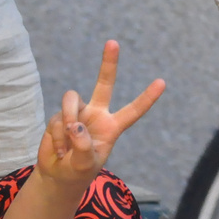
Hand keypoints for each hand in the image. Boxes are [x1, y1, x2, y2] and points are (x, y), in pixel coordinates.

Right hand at [35, 40, 164, 186]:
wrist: (58, 176)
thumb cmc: (78, 171)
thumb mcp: (85, 164)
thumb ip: (83, 145)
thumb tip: (74, 124)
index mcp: (111, 127)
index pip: (132, 111)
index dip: (146, 98)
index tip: (162, 82)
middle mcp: (96, 115)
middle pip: (104, 84)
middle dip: (109, 64)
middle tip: (113, 42)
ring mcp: (77, 113)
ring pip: (71, 100)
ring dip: (67, 120)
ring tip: (66, 143)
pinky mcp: (60, 116)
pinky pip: (57, 118)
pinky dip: (57, 136)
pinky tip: (59, 150)